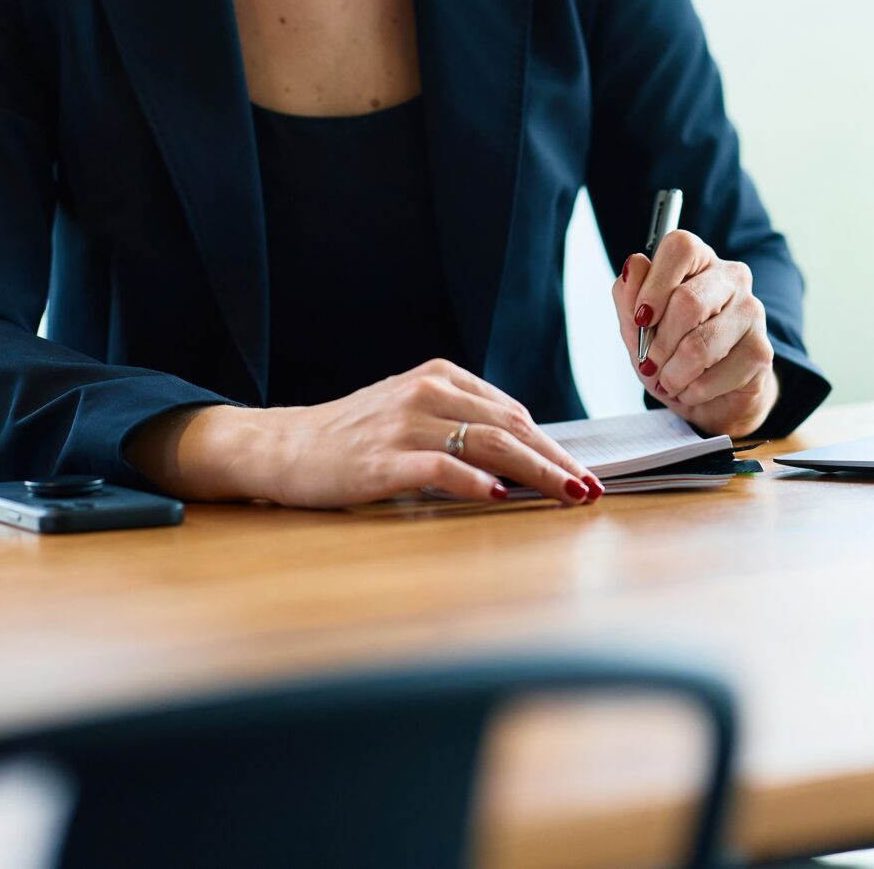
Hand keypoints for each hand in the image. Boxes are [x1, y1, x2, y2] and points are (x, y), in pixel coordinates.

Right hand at [127, 359, 602, 509]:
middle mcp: (426, 393)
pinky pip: (439, 468)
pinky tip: (501, 497)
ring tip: (567, 495)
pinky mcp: (381, 459)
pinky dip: (475, 482)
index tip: (583, 472)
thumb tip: (525, 454)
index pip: (511, 412)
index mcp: (439, 377)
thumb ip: (461, 424)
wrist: (282, 447)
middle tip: (591, 489)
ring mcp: (403, 425)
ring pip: (487, 445)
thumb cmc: (352, 437)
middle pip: (509, 427)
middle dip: (557, 460)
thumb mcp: (411, 414)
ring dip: (535, 472)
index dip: (552, 444)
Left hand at [613, 229, 778, 438]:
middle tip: (650, 362)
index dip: (654, 285)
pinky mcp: (761, 351)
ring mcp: (752, 312)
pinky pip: (715, 375)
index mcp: (700, 260)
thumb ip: (628, 295)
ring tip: (669, 381)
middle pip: (688, 301)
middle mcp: (732, 278)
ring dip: (673, 374)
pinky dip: (692, 391)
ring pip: (699, 345)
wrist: (707, 396)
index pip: (681, 248)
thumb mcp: (636, 326)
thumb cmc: (671, 351)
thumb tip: (634, 265)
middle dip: (659, 343)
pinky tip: (692, 389)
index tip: (641, 319)